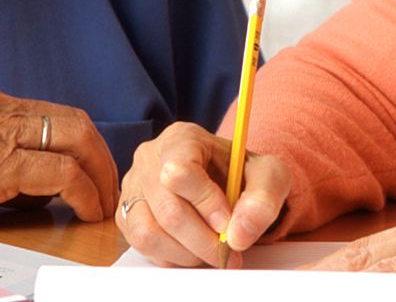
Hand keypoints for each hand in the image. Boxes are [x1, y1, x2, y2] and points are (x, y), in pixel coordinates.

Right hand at [0, 79, 118, 232]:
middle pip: (71, 119)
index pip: (45, 112)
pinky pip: (61, 172)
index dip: (74, 141)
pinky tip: (85, 209)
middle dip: (99, 153)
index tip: (85, 167)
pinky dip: (83, 190)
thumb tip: (17, 183)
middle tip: (107, 185)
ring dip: (99, 172)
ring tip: (104, 201)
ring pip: (74, 137)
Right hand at [118, 121, 291, 267]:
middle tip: (227, 252)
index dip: (206, 203)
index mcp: (181, 139)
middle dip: (202, 240)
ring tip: (210, 251)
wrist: (225, 181)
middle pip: (168, 210)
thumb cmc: (242, 175)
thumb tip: (238, 234)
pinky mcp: (126, 215)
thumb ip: (263, 199)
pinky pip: (142, 245)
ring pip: (149, 232)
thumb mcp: (268, 175)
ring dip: (186, 253)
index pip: (180, 172)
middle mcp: (150, 159)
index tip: (228, 223)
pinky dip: (171, 256)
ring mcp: (134, 187)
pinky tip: (192, 249)